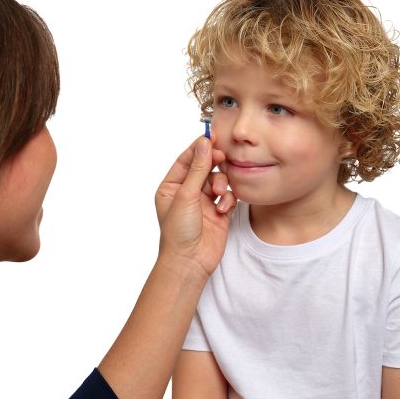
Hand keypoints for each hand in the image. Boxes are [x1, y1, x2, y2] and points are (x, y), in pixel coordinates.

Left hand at [155, 136, 234, 281]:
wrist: (189, 262)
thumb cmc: (178, 232)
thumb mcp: (186, 196)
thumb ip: (197, 169)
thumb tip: (203, 144)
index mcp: (172, 187)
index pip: (186, 160)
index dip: (199, 148)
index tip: (212, 136)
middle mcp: (187, 193)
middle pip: (205, 168)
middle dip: (214, 164)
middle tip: (223, 158)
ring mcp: (203, 203)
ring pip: (218, 180)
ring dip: (221, 183)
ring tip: (219, 194)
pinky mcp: (219, 213)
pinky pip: (228, 196)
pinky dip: (228, 199)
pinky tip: (223, 209)